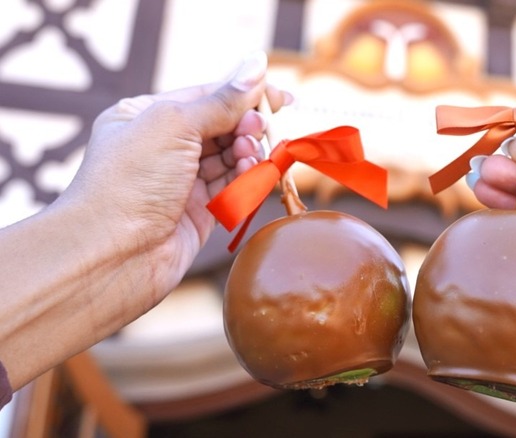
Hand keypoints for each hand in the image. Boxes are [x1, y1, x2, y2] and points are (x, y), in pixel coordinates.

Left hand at [59, 51, 288, 302]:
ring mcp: (181, 182)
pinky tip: (252, 175)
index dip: (245, 94)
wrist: (111, 254)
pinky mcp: (199, 214)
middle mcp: (164, 148)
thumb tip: (257, 63)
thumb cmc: (130, 181)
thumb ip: (222, 99)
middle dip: (246, 125)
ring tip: (251, 155)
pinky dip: (246, 180)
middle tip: (260, 129)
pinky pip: (233, 189)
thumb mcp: (175, 124)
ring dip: (247, 153)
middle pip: (222, 127)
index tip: (282, 98)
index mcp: (147, 116)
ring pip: (231, 158)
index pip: (206, 96)